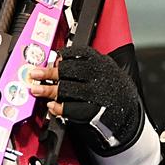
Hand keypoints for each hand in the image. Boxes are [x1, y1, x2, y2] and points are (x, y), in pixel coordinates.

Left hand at [29, 46, 143, 151]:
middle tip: (35, 74)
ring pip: (67, 89)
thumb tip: (58, 60)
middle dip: (48, 73)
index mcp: (102, 62)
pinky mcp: (94, 111)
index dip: (62, 56)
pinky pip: (71, 109)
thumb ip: (84, 63)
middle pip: (69, 71)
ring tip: (37, 90)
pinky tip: (52, 106)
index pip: (78, 53)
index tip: (52, 58)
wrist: (128, 109)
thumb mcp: (105, 69)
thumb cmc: (112, 87)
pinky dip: (59, 108)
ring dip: (49, 90)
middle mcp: (99, 76)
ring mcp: (96, 94)